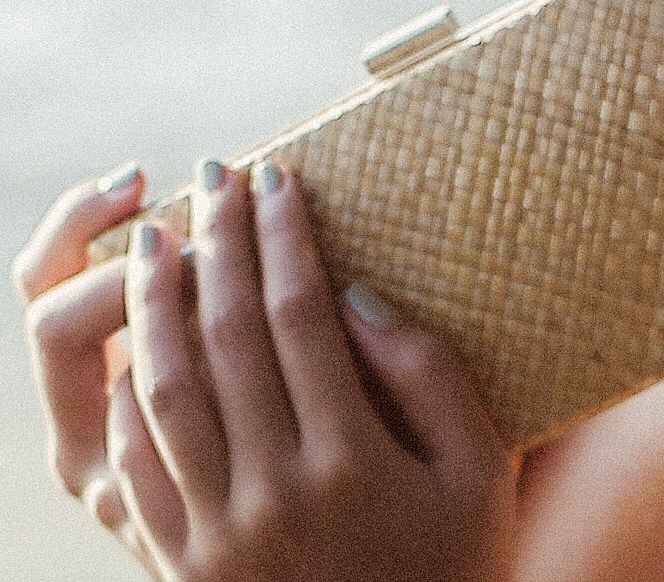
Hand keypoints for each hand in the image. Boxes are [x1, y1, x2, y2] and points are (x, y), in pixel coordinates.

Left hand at [21, 160, 517, 580]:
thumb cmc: (456, 567)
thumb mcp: (482, 472)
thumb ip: (430, 379)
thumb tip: (359, 298)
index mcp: (350, 462)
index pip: (298, 316)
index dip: (284, 237)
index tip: (283, 177)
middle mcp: (272, 493)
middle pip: (223, 339)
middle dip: (218, 243)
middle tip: (217, 175)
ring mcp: (216, 536)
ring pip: (163, 396)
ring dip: (153, 307)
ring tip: (159, 238)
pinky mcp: (183, 568)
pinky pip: (135, 471)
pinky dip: (128, 400)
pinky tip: (136, 350)